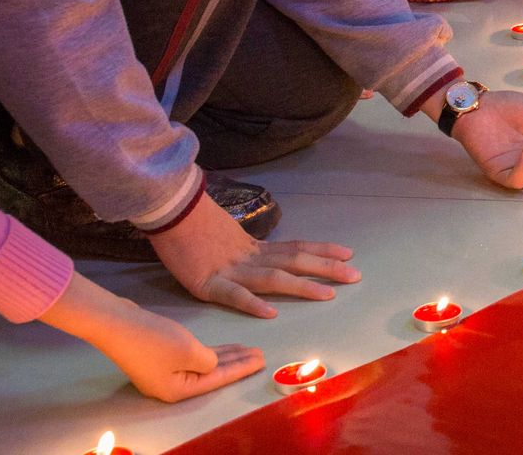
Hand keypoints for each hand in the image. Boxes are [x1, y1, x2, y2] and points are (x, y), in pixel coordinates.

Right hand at [40, 275, 263, 401]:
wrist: (115, 323)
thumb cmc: (154, 340)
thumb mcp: (190, 352)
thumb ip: (210, 361)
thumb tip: (212, 362)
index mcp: (177, 391)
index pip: (217, 380)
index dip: (242, 369)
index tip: (262, 361)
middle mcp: (170, 385)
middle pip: (211, 374)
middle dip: (237, 364)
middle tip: (260, 354)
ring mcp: (162, 371)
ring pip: (202, 363)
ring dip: (225, 356)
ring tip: (248, 349)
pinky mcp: (158, 356)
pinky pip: (192, 355)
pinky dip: (209, 351)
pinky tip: (224, 347)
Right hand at [150, 193, 360, 318]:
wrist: (166, 209)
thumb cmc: (191, 223)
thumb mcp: (226, 237)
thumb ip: (244, 248)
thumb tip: (261, 253)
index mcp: (253, 247)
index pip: (295, 248)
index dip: (322, 251)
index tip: (349, 253)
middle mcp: (249, 257)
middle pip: (294, 262)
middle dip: (327, 269)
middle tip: (356, 275)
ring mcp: (230, 270)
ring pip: (273, 279)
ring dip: (302, 287)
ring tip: (328, 295)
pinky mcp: (206, 283)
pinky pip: (232, 296)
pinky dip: (252, 303)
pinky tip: (270, 313)